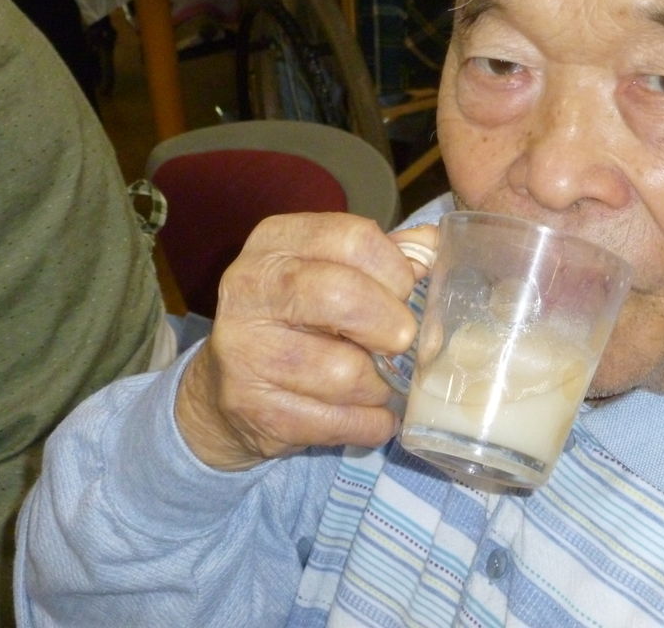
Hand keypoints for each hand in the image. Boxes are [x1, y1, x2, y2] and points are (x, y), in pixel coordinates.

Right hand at [174, 213, 439, 470]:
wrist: (227, 388)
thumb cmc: (299, 318)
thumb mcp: (333, 270)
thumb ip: (386, 255)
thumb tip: (436, 248)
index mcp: (276, 241)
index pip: (354, 239)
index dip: (396, 270)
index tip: (405, 292)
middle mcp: (249, 288)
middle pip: (344, 297)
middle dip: (392, 326)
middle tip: (401, 341)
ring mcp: (244, 350)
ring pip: (344, 372)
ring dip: (379, 385)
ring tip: (378, 381)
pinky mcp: (252, 408)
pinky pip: (337, 422)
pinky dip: (369, 423)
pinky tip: (371, 415)